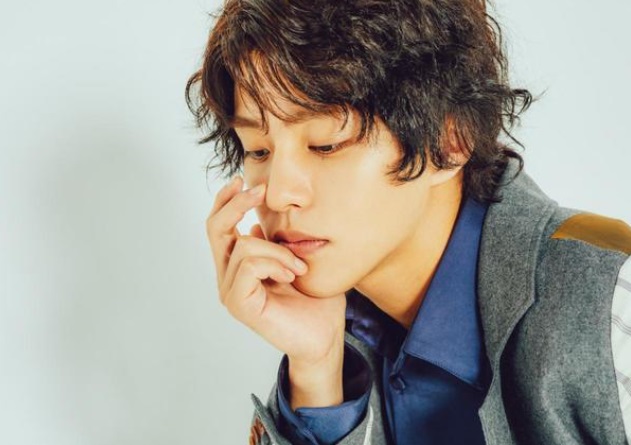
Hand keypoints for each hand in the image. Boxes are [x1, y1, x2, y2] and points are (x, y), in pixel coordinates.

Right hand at [206, 176, 346, 365]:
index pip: (219, 226)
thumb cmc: (314, 300)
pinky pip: (250, 266)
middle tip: (261, 190)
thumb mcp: (294, 259)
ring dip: (278, 250)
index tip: (242, 179)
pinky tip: (291, 276)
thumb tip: (257, 223)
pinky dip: (275, 263)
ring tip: (299, 267)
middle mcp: (228, 277)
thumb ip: (274, 243)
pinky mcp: (239, 303)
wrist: (324, 336)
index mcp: (237, 265)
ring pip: (243, 246)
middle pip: (215, 228)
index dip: (226, 201)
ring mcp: (230, 291)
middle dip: (237, 203)